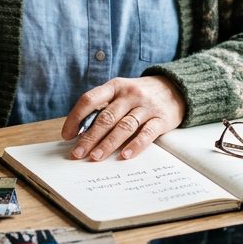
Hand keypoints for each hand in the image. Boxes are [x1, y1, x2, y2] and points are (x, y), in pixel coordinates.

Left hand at [61, 75, 185, 161]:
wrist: (175, 88)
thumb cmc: (139, 95)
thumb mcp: (121, 92)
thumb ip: (104, 108)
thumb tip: (81, 133)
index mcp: (115, 86)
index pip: (90, 99)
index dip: (76, 117)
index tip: (67, 135)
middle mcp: (129, 94)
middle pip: (106, 117)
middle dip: (89, 137)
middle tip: (78, 153)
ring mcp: (146, 106)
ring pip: (124, 126)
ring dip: (108, 143)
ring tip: (96, 157)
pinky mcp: (161, 119)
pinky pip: (147, 133)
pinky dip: (135, 145)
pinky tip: (124, 155)